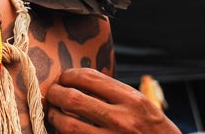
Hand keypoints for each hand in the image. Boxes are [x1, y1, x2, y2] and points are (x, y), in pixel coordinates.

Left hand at [45, 68, 180, 133]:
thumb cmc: (153, 130)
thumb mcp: (141, 105)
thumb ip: (113, 93)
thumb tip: (77, 81)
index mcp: (132, 100)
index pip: (88, 78)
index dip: (69, 75)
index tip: (63, 78)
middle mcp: (122, 119)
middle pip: (73, 99)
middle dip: (55, 94)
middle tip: (51, 93)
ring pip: (68, 125)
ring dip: (54, 117)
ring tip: (53, 113)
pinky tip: (62, 130)